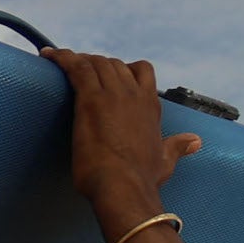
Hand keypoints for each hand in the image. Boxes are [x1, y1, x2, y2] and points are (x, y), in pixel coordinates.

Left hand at [47, 48, 199, 234]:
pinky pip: (76, 68)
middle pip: (115, 64)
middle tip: (76, 71)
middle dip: (96, 64)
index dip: (122, 70)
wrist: (123, 186)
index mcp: (150, 106)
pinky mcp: (91, 100)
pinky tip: (48, 56)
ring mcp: (113, 94)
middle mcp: (134, 94)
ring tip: (60, 62)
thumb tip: (195, 142)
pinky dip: (61, 59)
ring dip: (77, 60)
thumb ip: (178, 147)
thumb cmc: (141, 178)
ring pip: (96, 63)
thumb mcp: (166, 159)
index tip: (106, 76)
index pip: (141, 72)